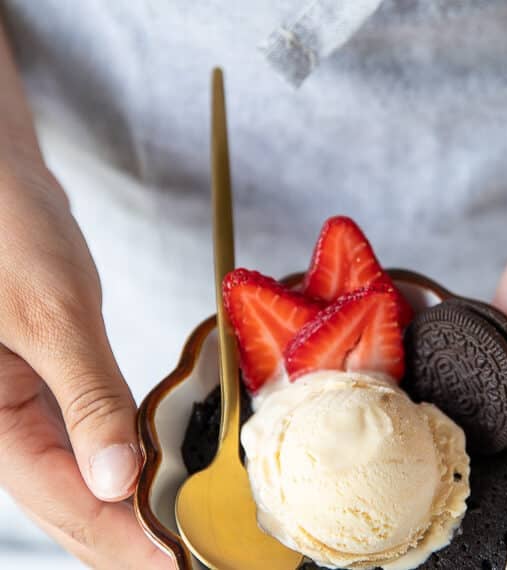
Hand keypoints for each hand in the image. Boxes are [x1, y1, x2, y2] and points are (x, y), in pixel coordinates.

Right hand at [0, 164, 172, 568]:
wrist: (1, 176)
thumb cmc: (10, 229)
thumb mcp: (50, 312)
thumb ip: (85, 396)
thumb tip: (117, 480)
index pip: (63, 499)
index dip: (122, 538)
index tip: (177, 562)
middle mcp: (3, 422)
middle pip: (69, 503)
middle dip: (127, 538)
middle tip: (192, 559)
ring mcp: (27, 406)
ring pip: (78, 480)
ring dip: (127, 512)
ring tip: (180, 537)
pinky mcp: (52, 383)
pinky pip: (85, 443)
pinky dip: (123, 466)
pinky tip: (155, 479)